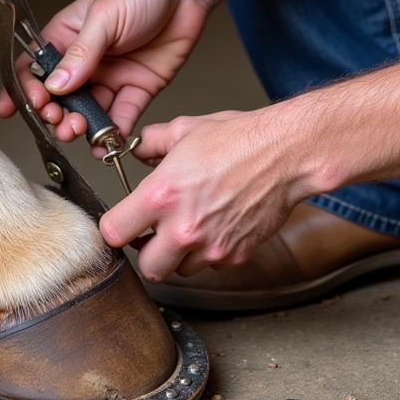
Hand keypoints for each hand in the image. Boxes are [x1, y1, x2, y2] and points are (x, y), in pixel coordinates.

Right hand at [0, 0, 208, 141]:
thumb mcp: (105, 17)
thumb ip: (81, 54)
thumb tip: (55, 85)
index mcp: (67, 37)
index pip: (35, 68)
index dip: (26, 89)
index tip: (27, 107)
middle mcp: (86, 61)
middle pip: (61, 98)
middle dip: (56, 114)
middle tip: (60, 122)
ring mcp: (111, 77)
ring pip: (89, 112)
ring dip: (82, 126)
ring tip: (81, 132)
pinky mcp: (137, 88)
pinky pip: (122, 116)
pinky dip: (114, 133)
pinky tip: (108, 144)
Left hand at [99, 107, 314, 281]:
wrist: (285, 154)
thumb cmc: (239, 140)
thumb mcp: (185, 130)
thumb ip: (152, 143)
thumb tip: (139, 149)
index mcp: (162, 196)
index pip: (114, 232)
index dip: (115, 227)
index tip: (122, 223)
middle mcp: (183, 228)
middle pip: (147, 267)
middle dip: (147, 252)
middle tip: (153, 235)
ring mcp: (211, 246)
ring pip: (181, 270)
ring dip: (180, 255)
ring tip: (190, 227)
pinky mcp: (235, 255)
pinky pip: (212, 264)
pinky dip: (210, 252)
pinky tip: (217, 226)